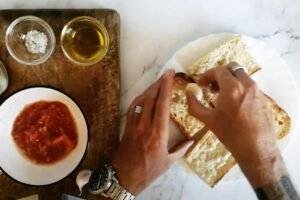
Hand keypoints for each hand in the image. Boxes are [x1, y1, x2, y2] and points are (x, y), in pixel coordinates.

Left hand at [111, 69, 192, 194]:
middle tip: (166, 73)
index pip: (162, 105)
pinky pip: (133, 107)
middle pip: (151, 98)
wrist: (124, 177)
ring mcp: (134, 125)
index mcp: (158, 134)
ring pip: (141, 101)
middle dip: (159, 83)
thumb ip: (181, 149)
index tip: (170, 75)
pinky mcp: (127, 127)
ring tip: (158, 81)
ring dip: (149, 88)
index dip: (166, 88)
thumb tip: (192, 140)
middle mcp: (145, 126)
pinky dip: (139, 98)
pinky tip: (144, 94)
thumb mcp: (168, 162)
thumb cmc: (149, 171)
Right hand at [187, 65, 286, 186]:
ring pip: (242, 77)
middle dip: (220, 75)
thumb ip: (194, 104)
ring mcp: (258, 91)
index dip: (207, 75)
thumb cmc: (230, 134)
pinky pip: (250, 87)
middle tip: (212, 88)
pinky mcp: (264, 99)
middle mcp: (247, 85)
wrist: (256, 149)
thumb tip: (188, 93)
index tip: (201, 84)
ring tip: (222, 97)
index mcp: (232, 88)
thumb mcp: (208, 120)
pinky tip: (234, 105)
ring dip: (230, 81)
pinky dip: (240, 89)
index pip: (218, 70)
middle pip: (232, 69)